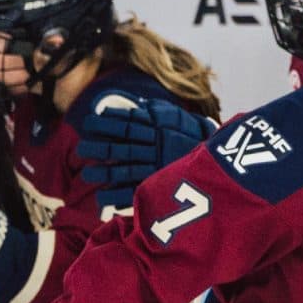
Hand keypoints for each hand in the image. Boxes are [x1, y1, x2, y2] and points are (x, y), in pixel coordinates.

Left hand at [77, 94, 212, 208]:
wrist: (222, 162)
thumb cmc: (194, 139)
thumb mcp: (177, 120)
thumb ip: (156, 112)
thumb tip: (137, 104)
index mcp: (158, 130)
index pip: (127, 123)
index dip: (105, 123)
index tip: (88, 122)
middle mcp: (157, 148)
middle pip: (120, 147)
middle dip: (98, 148)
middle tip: (80, 149)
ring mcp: (159, 168)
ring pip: (125, 169)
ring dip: (103, 172)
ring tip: (87, 175)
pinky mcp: (162, 186)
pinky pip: (137, 192)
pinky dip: (119, 196)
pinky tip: (103, 198)